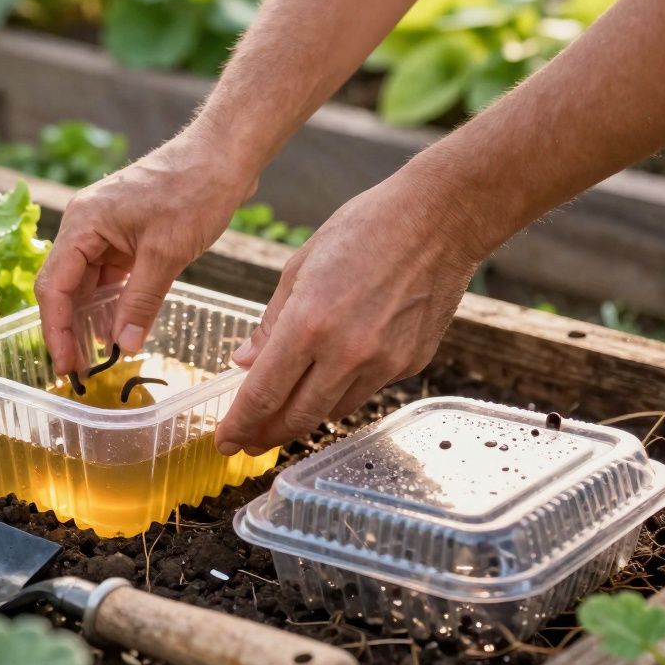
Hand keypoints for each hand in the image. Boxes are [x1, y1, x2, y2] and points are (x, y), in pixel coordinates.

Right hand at [35, 127, 258, 374]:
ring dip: (91, 318)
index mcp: (82, 223)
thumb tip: (123, 346)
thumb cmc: (194, 190)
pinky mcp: (126, 235)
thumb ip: (141, 303)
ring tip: (98, 357)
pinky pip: (110, 276)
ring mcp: (105, 230)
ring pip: (87, 283)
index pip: (54, 286)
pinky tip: (120, 329)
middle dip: (69, 329)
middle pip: (64, 286)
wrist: (224, 155)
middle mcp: (85, 225)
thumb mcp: (166, 254)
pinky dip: (113, 303)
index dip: (56, 330)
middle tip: (81, 370)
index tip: (67, 366)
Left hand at [214, 172, 485, 455]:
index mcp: (308, 324)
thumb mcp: (299, 267)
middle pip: (297, 417)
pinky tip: (330, 381)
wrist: (439, 221)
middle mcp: (346, 353)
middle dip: (266, 436)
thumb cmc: (364, 230)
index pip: (263, 394)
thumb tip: (245, 364)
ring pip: (332, 412)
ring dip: (303, 418)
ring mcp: (383, 363)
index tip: (225, 441)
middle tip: (248, 443)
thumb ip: (269, 323)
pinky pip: (365, 391)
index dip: (240, 424)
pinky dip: (341, 393)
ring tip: (283, 417)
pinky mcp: (410, 364)